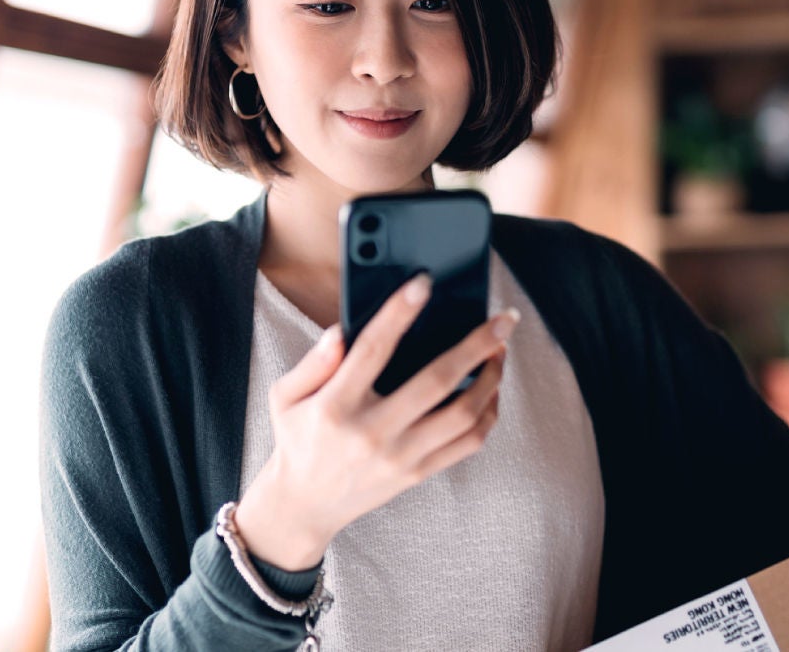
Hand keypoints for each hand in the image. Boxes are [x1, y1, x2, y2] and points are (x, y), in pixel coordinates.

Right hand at [235, 273, 514, 570]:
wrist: (305, 505)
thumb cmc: (298, 438)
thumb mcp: (285, 396)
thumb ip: (313, 362)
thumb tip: (341, 331)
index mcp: (336, 406)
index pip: (372, 350)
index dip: (399, 313)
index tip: (423, 284)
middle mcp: (372, 432)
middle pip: (437, 381)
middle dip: (477, 345)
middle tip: (503, 319)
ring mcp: (400, 456)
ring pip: (463, 414)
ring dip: (491, 378)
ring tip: (499, 350)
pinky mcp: (418, 473)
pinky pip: (468, 444)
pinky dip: (488, 414)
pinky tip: (491, 390)